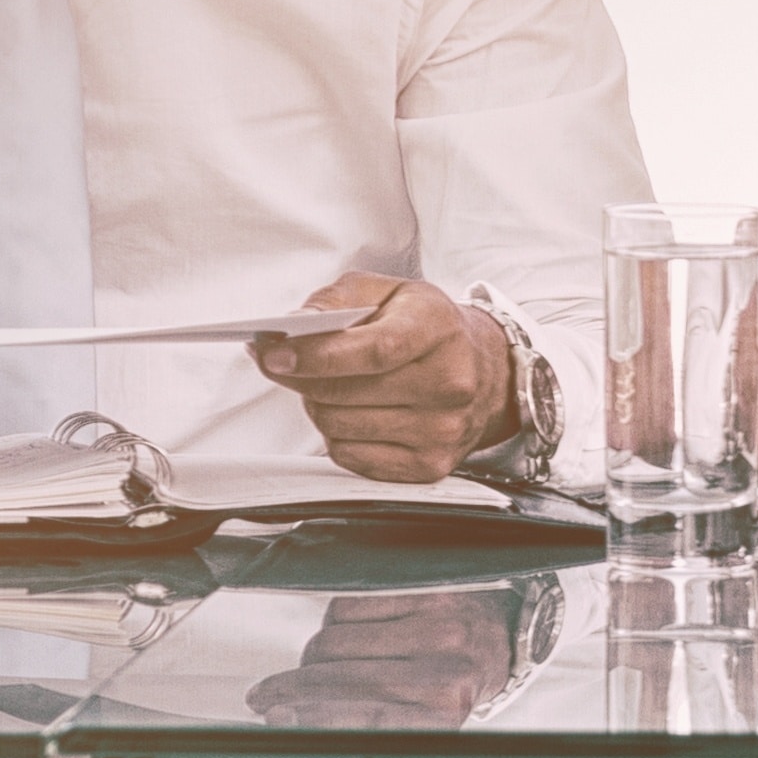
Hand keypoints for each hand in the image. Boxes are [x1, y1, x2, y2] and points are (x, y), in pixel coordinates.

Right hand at [254, 586, 529, 726]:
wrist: (496, 630)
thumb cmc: (450, 681)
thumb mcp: (422, 720)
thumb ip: (373, 725)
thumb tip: (293, 720)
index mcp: (446, 715)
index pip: (372, 717)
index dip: (319, 718)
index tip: (277, 716)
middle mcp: (447, 672)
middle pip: (341, 680)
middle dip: (292, 692)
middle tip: (268, 699)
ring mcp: (436, 628)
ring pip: (332, 644)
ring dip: (315, 659)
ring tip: (326, 667)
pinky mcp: (422, 591)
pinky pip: (345, 609)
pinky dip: (336, 623)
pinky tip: (354, 634)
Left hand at [258, 274, 516, 482]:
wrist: (484, 370)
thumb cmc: (425, 327)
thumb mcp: (387, 292)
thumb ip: (335, 300)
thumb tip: (294, 327)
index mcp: (439, 329)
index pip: (373, 351)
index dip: (316, 356)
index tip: (273, 355)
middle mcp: (450, 383)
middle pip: (345, 393)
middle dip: (300, 378)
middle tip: (286, 363)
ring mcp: (444, 430)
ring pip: (339, 426)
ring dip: (318, 406)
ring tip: (332, 387)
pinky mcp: (430, 466)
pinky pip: (351, 458)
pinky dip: (338, 436)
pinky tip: (354, 415)